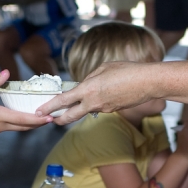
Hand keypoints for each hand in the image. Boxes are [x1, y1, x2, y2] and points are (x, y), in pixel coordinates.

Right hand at [0, 71, 53, 134]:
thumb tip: (6, 71)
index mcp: (0, 117)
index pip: (24, 119)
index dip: (38, 119)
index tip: (50, 118)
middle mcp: (1, 126)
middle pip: (24, 126)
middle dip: (38, 123)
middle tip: (51, 119)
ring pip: (18, 128)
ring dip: (30, 124)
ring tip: (40, 118)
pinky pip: (11, 127)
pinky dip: (20, 123)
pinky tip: (21, 118)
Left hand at [37, 61, 158, 123]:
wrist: (147, 83)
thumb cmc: (127, 70)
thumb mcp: (103, 68)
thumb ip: (90, 77)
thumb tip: (85, 84)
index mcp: (88, 89)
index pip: (63, 100)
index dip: (49, 106)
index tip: (40, 110)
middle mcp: (93, 102)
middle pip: (70, 116)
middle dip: (58, 119)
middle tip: (50, 120)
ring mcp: (103, 109)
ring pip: (86, 110)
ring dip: (80, 107)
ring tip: (83, 98)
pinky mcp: (112, 111)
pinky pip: (99, 107)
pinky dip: (97, 102)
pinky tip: (106, 93)